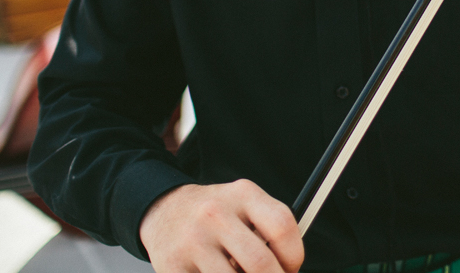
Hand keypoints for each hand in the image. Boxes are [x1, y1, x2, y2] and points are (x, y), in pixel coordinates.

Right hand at [139, 180, 303, 272]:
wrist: (165, 210)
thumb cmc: (214, 214)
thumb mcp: (243, 206)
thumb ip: (268, 229)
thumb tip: (290, 268)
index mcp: (243, 194)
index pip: (281, 226)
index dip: (294, 256)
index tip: (292, 269)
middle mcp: (216, 213)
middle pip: (260, 262)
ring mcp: (193, 240)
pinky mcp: (173, 265)